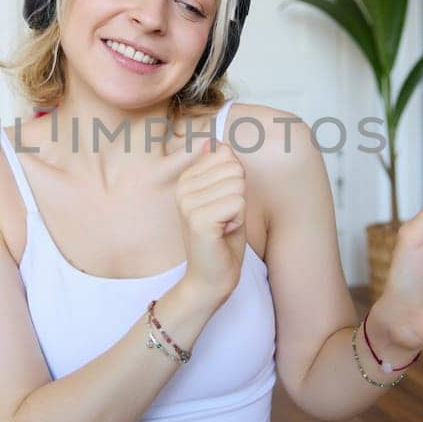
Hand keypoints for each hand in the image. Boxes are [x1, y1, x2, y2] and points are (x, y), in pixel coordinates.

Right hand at [173, 137, 247, 302]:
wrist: (211, 278)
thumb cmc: (222, 238)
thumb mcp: (224, 197)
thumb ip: (222, 170)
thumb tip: (218, 143)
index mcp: (186, 179)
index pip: (227, 156)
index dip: (235, 183)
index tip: (222, 205)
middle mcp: (183, 188)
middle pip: (235, 169)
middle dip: (239, 196)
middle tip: (224, 218)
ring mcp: (188, 203)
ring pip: (238, 186)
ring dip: (239, 210)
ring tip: (223, 225)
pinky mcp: (199, 220)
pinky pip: (238, 203)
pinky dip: (238, 220)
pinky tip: (223, 233)